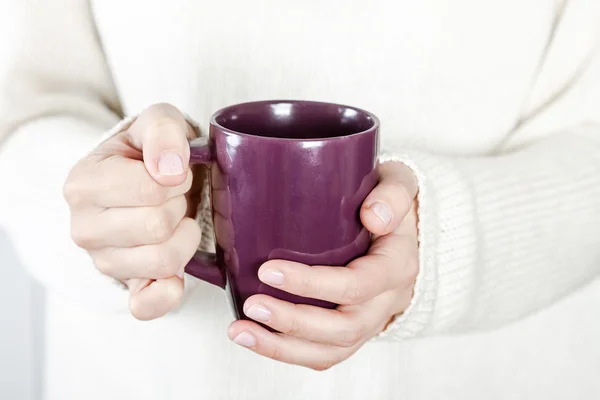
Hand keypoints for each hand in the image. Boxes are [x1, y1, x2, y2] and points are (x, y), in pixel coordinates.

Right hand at [63, 104, 202, 319]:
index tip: (174, 173)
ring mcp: (103, 262)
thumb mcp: (156, 123)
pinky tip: (178, 272)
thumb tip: (171, 170)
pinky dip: (170, 291)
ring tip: (175, 220)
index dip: (178, 178)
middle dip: (180, 206)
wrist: (142, 183)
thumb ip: (162, 131)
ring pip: (164, 260)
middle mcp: (84, 228)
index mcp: (83, 184)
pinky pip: (148, 305)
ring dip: (185, 237)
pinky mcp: (126, 287)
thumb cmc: (149, 154)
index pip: (151, 189)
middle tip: (175, 197)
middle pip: (158, 225)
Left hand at [227, 161, 418, 369]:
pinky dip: (287, 352)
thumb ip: (392, 195)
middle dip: (292, 322)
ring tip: (241, 331)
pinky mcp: (352, 331)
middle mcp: (386, 302)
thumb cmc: (388, 203)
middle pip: (343, 328)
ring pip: (331, 351)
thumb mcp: (399, 184)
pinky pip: (323, 354)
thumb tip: (373, 215)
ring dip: (282, 347)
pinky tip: (254, 337)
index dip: (311, 284)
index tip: (268, 270)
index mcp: (396, 267)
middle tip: (251, 305)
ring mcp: (370, 322)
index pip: (356, 286)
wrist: (401, 230)